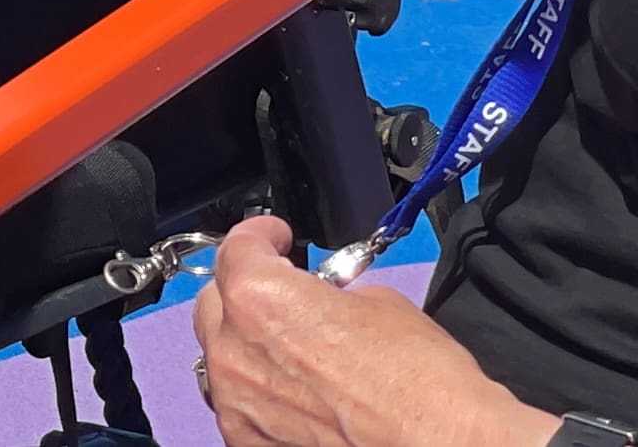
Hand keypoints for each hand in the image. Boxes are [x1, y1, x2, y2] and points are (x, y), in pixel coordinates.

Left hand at [190, 217, 555, 446]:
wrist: (442, 445)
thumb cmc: (421, 382)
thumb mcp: (381, 303)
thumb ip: (328, 294)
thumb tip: (322, 299)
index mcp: (258, 299)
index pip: (237, 248)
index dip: (259, 236)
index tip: (274, 237)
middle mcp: (233, 349)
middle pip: (218, 303)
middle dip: (248, 293)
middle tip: (284, 294)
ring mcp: (236, 401)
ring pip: (223, 356)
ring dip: (249, 345)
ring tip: (292, 348)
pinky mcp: (248, 439)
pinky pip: (239, 403)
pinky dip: (259, 392)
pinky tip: (296, 393)